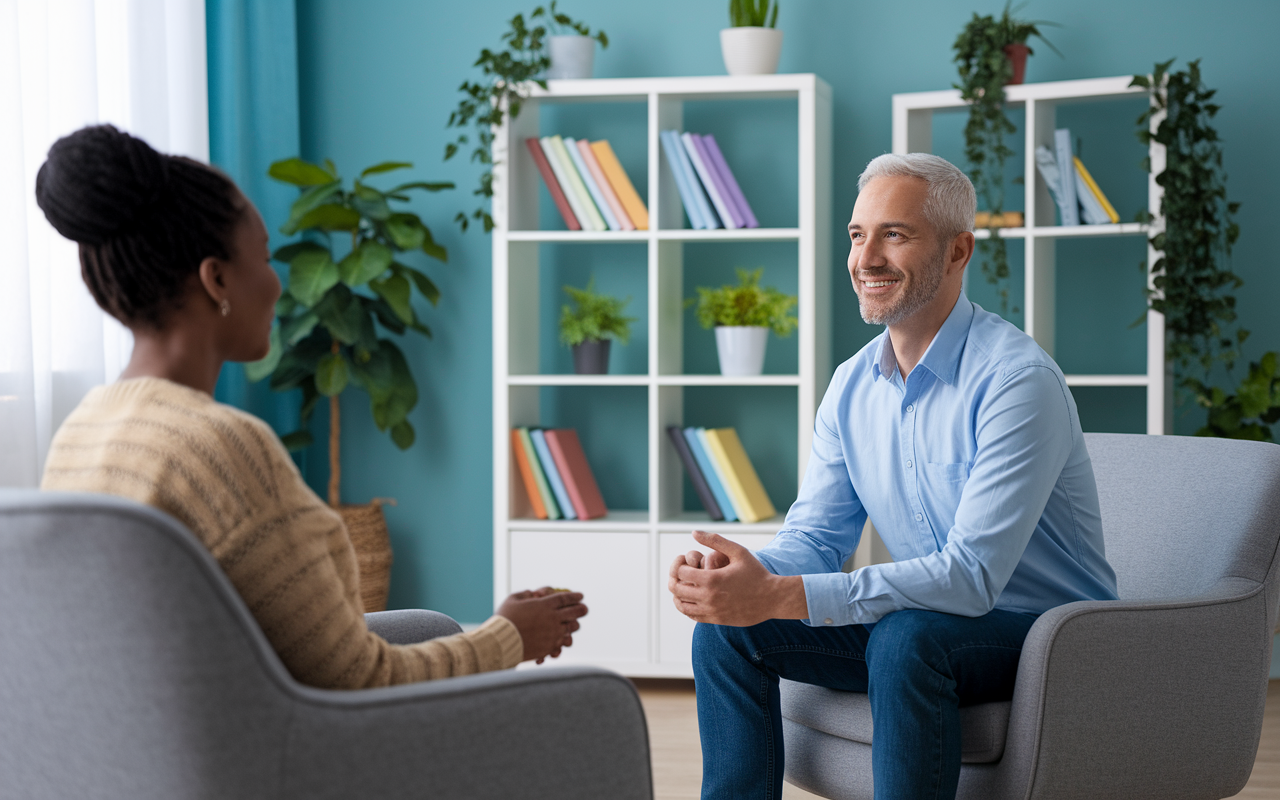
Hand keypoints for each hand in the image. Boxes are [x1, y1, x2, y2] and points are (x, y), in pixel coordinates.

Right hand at [497, 587, 587, 663]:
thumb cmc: (505, 619)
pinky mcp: (549, 647)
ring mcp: (553, 634)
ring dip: (573, 625)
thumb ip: (526, 594)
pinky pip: (561, 643)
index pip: (565, 598)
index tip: (580, 596)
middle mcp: (552, 619)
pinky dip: (563, 640)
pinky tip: (564, 639)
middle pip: (574, 613)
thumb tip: (534, 594)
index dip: (574, 596)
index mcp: (545, 605)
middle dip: (581, 609)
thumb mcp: (513, 599)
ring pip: (571, 629)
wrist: (501, 642)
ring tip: (574, 624)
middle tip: (584, 609)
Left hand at [668, 530, 807, 626]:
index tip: (685, 561)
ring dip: (678, 595)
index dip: (679, 564)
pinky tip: (693, 598)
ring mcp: (712, 611)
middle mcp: (708, 597)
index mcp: (712, 579)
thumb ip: (715, 540)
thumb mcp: (738, 551)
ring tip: (684, 586)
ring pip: (682, 606)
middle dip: (675, 579)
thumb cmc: (756, 572)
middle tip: (681, 573)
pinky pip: (693, 616)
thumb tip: (694, 533)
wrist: (772, 598)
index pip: (680, 572)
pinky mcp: (716, 620)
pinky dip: (687, 607)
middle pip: (676, 589)